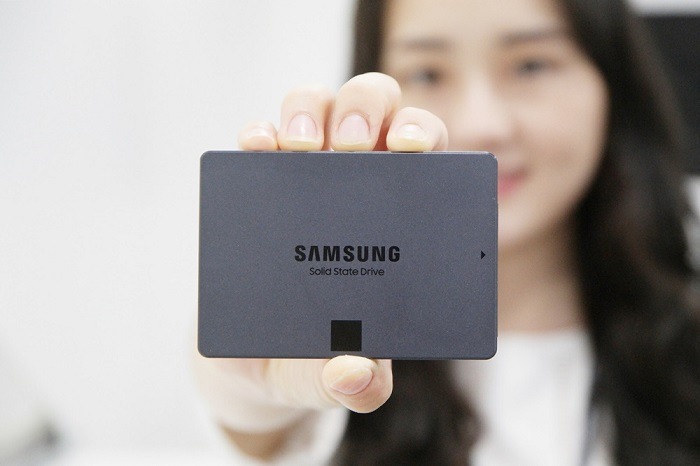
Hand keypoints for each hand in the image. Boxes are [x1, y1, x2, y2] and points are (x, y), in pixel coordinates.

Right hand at [194, 72, 448, 457]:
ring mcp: (300, 178)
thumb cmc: (305, 360)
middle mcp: (351, 185)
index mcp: (393, 219)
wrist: (245, 365)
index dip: (422, 135)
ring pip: (315, 106)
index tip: (411, 150)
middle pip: (372, 111)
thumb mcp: (330, 378)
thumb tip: (358, 374)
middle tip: (350, 148)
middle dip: (366, 111)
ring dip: (310, 109)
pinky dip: (258, 131)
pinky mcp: (254, 184)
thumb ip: (353, 385)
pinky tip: (256, 147)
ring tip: (300, 147)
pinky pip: (258, 136)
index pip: (422, 154)